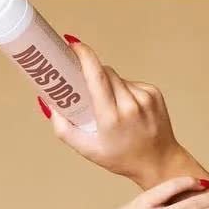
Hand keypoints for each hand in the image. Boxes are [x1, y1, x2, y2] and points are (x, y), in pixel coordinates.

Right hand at [43, 37, 184, 183]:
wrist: (159, 163)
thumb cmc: (122, 159)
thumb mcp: (89, 150)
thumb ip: (64, 130)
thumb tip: (48, 104)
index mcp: (111, 118)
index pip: (97, 76)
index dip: (84, 56)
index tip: (74, 46)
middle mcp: (130, 105)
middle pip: (105, 73)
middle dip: (94, 76)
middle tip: (86, 87)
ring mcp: (145, 97)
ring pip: (118, 78)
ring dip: (110, 85)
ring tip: (112, 109)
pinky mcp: (154, 93)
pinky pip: (131, 83)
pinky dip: (125, 91)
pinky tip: (127, 110)